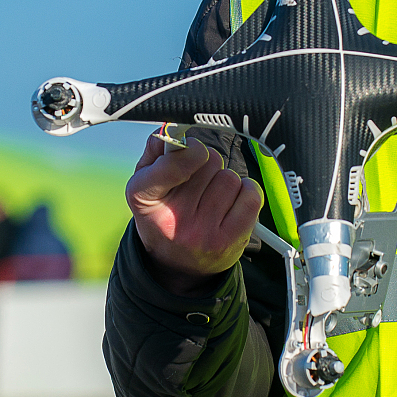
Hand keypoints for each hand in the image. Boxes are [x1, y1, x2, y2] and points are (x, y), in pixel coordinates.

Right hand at [126, 131, 263, 294]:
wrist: (178, 267)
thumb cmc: (164, 215)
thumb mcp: (146, 184)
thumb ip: (156, 152)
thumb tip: (171, 129)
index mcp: (145, 199)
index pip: (174, 162)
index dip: (188, 148)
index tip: (191, 149)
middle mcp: (175, 219)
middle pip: (208, 162)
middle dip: (205, 164)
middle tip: (196, 183)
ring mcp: (204, 232)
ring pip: (229, 177)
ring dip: (224, 180)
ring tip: (210, 198)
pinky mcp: (231, 240)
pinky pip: (250, 194)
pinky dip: (246, 191)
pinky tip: (231, 202)